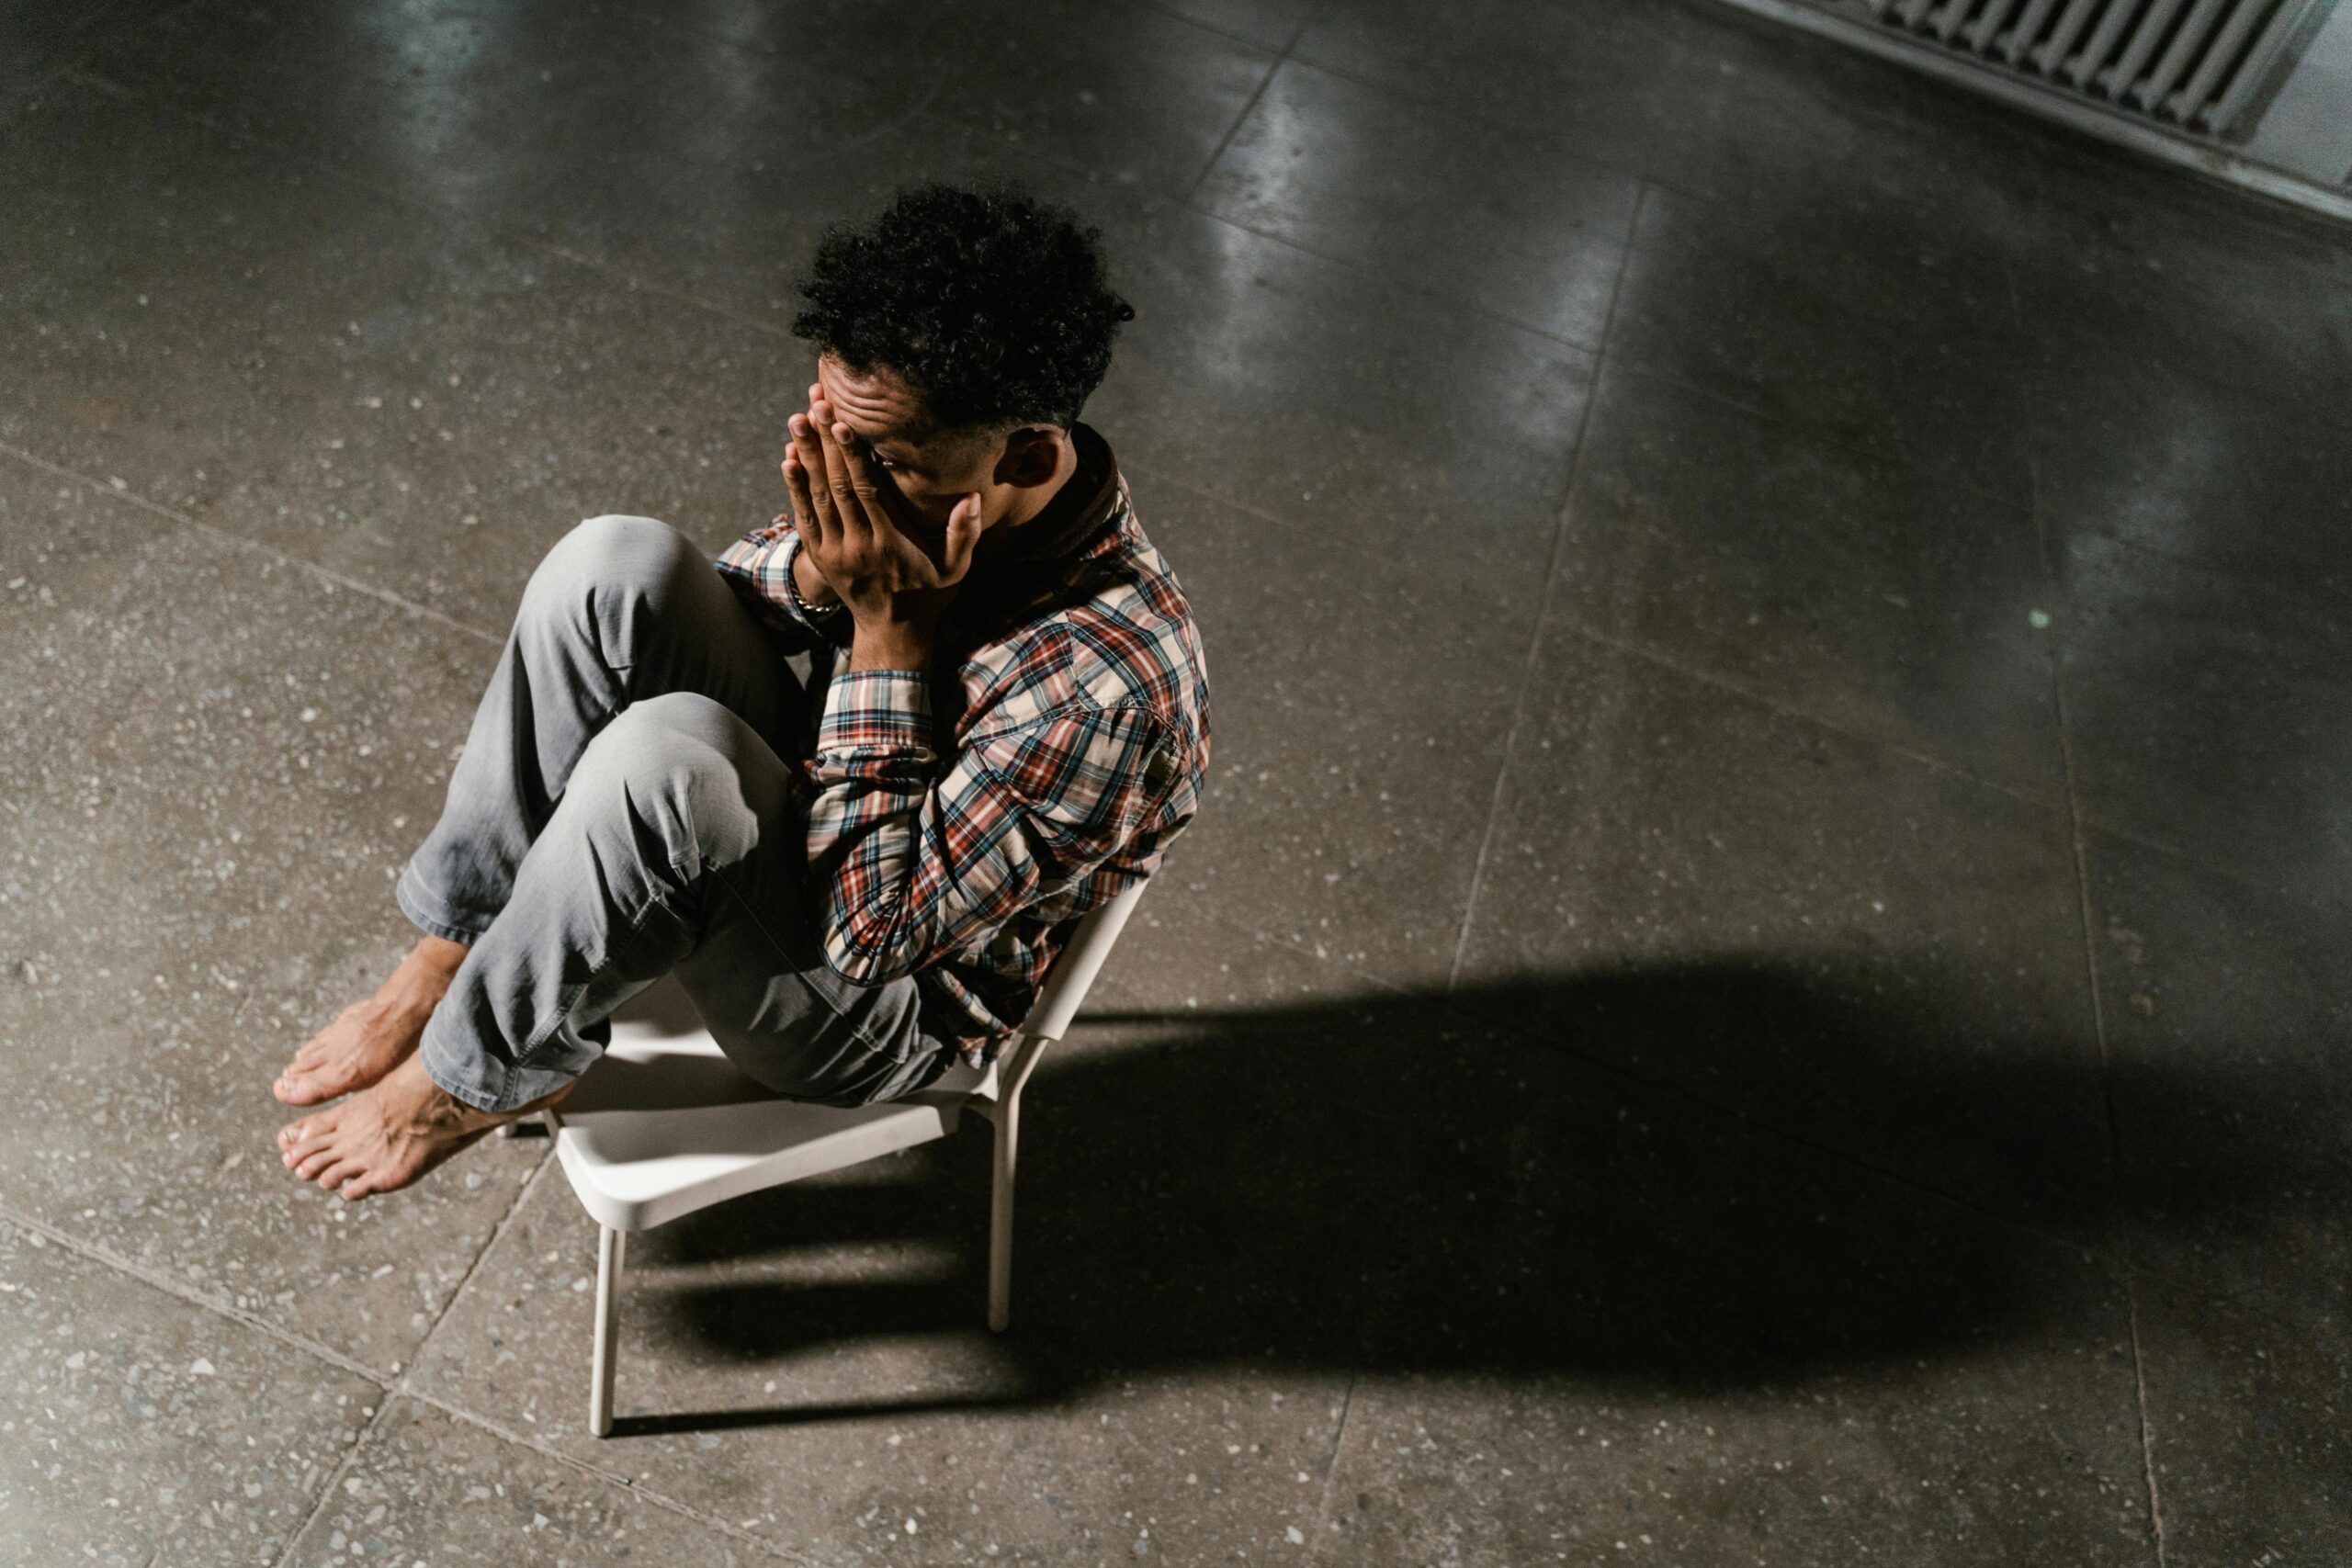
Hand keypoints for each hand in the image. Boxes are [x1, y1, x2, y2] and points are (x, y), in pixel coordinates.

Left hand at [783, 390, 982, 659]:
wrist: (892, 632)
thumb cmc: (928, 595)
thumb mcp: (955, 570)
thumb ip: (964, 534)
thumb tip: (972, 498)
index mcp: (889, 543)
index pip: (866, 491)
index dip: (852, 456)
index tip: (845, 423)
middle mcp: (857, 544)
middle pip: (836, 485)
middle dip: (825, 443)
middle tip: (816, 404)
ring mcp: (834, 550)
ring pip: (817, 496)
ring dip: (805, 455)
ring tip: (797, 419)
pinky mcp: (819, 555)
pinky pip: (803, 516)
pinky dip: (794, 486)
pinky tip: (787, 458)